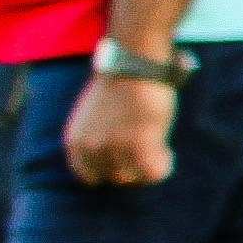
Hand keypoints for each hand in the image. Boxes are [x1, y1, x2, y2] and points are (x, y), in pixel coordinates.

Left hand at [62, 71, 172, 190]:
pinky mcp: (139, 143)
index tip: (126, 162)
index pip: (90, 176)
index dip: (111, 171)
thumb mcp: (94, 117)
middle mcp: (92, 147)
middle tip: (146, 156)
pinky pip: (153, 173)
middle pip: (115, 178)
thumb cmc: (119, 85)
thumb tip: (115, 158)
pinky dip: (162, 167)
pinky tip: (166, 153)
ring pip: (134, 178)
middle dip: (132, 171)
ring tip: (159, 152)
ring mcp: (115, 146)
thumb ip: (97, 139)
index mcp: (76, 141)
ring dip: (148, 168)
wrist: (133, 64)